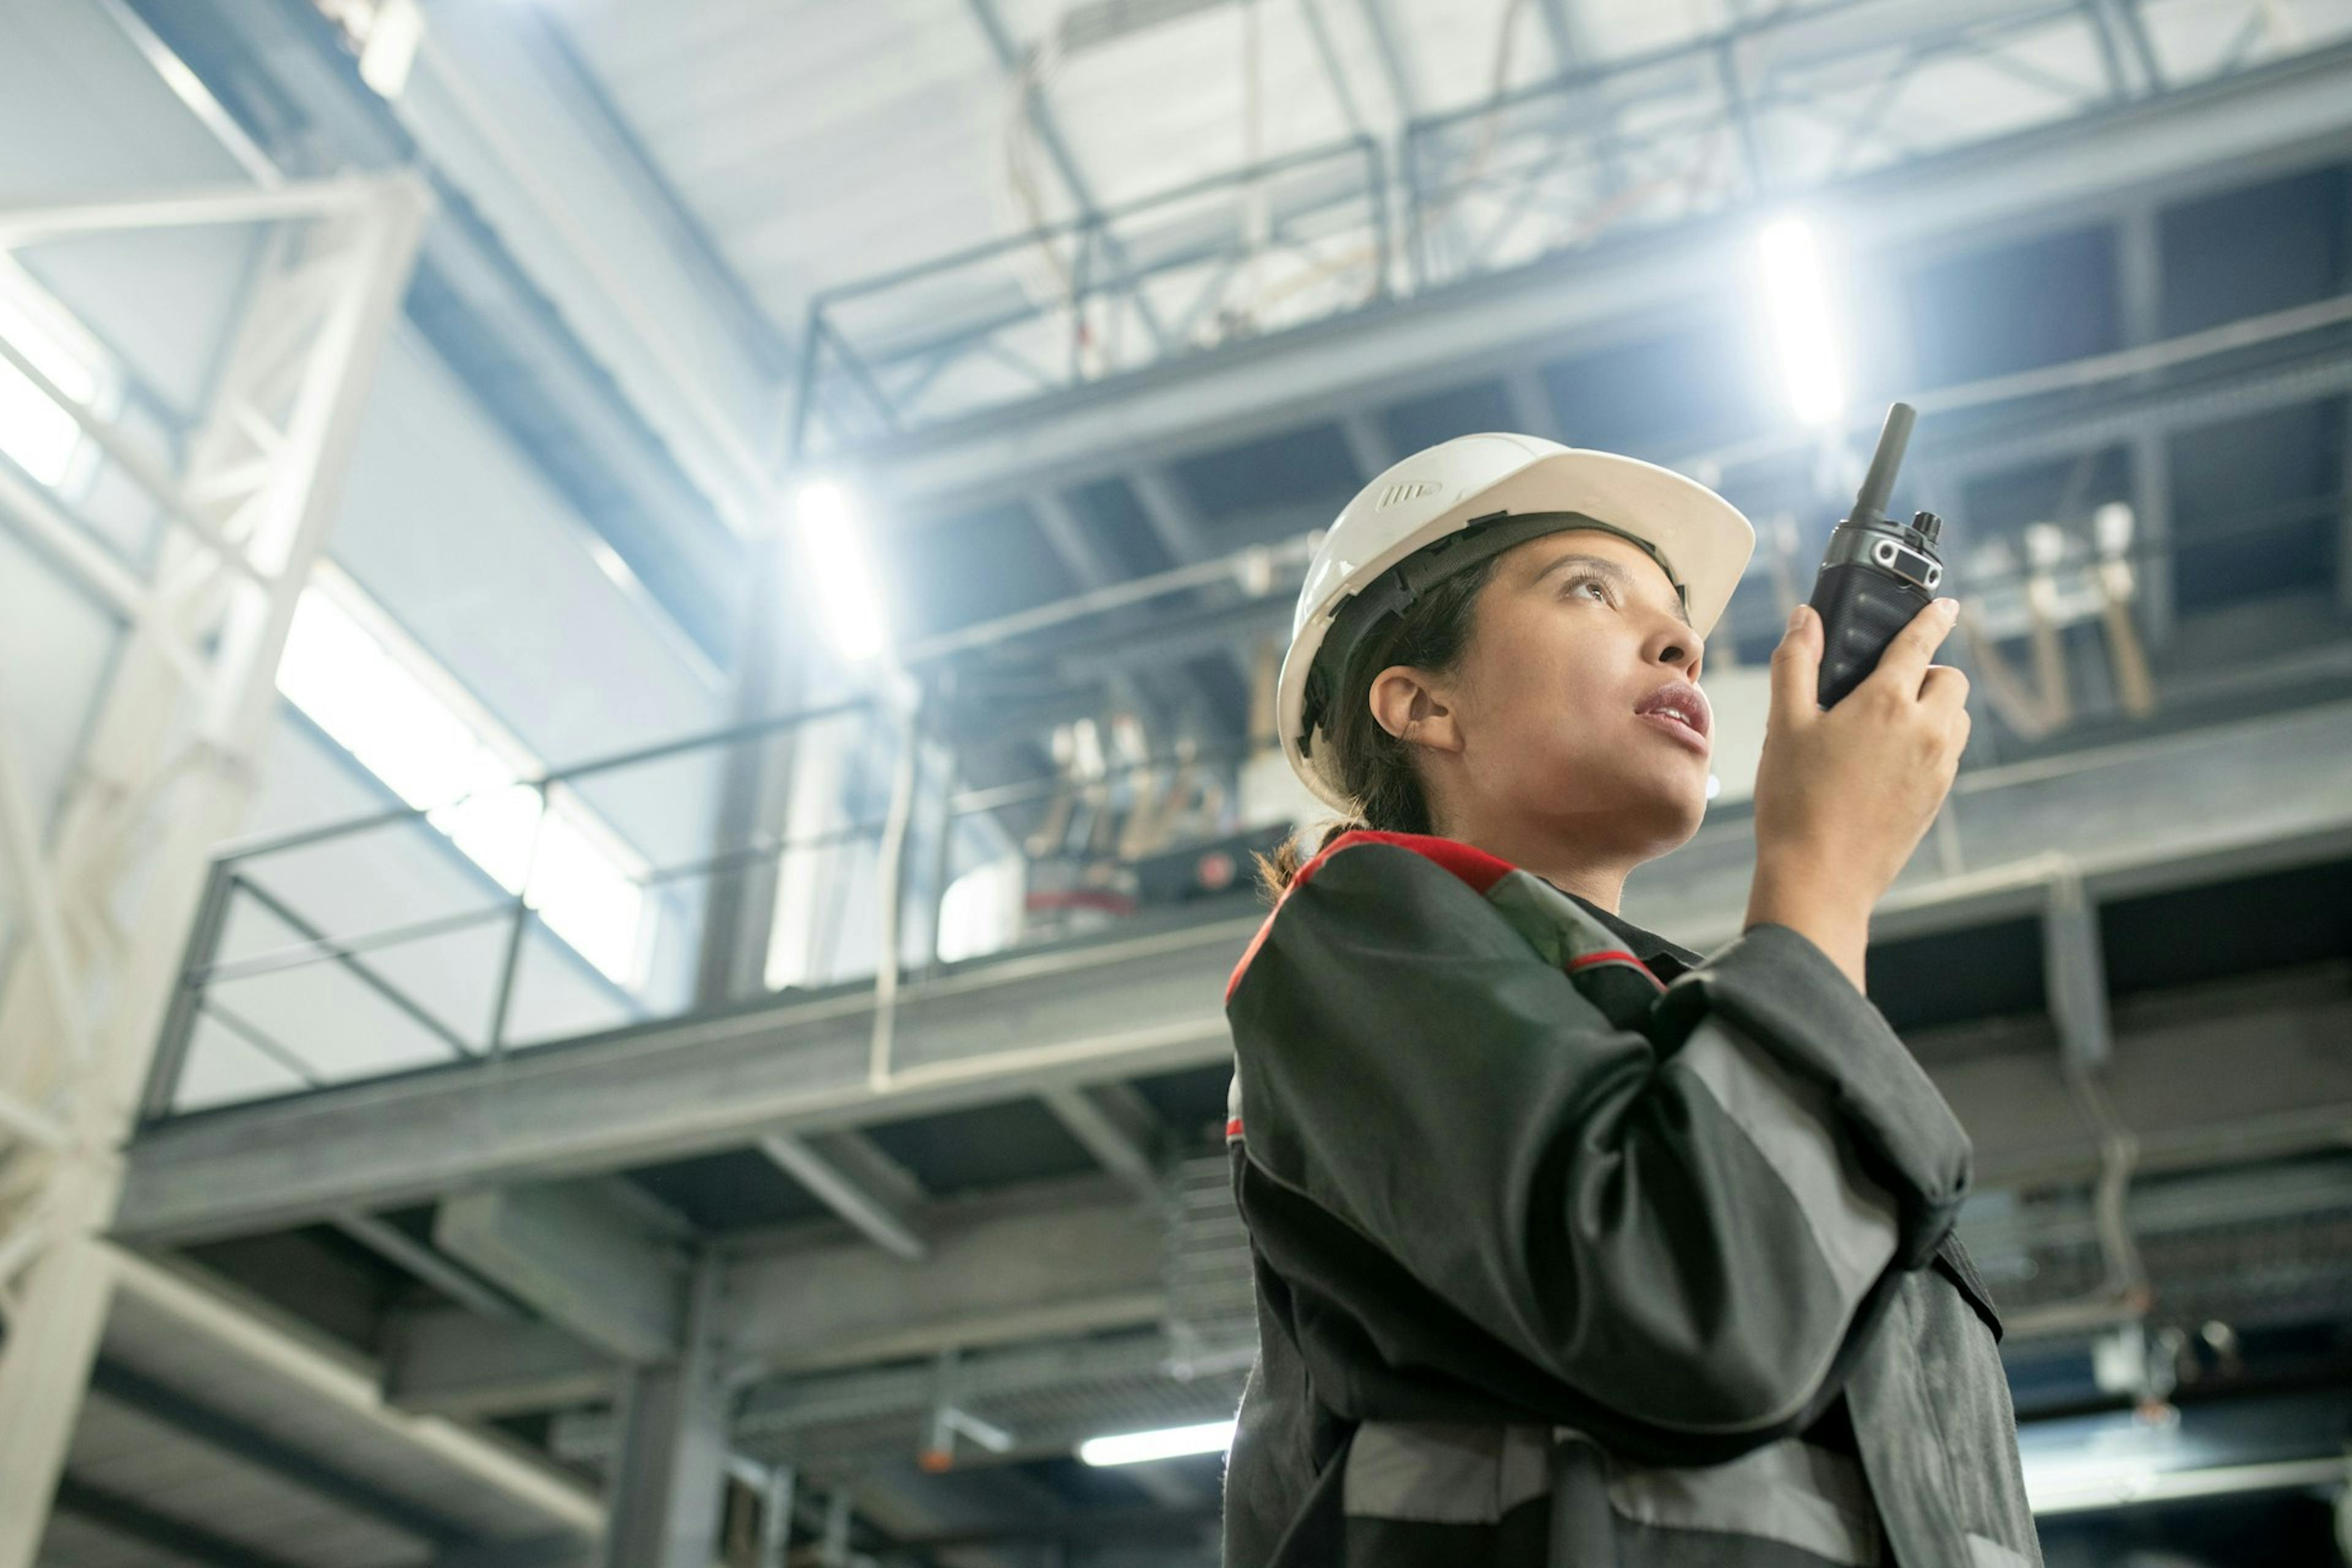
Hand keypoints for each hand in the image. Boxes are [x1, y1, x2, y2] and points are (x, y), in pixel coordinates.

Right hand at [1744, 597, 1971, 990]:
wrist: (1821, 878)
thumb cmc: (1796, 802)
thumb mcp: (1784, 725)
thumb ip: (1795, 663)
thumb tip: (1805, 618)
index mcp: (1886, 703)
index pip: (1920, 644)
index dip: (1932, 618)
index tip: (1945, 605)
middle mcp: (1925, 731)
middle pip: (1951, 680)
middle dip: (1928, 672)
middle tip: (1886, 686)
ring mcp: (1939, 767)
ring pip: (1957, 719)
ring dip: (1935, 709)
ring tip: (1888, 725)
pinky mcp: (1938, 799)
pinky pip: (1949, 755)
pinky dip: (1931, 744)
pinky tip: (1887, 764)